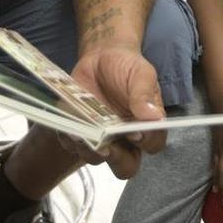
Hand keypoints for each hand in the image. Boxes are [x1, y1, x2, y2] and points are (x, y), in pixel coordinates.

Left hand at [67, 46, 166, 178]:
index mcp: (145, 126)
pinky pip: (71, 144)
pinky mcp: (79, 131)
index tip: (137, 133)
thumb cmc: (127, 67)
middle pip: (126, 166)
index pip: (153, 144)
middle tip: (108, 147)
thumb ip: (145, 93)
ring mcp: (100, 138)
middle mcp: (124, 139)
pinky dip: (69, 139)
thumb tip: (154, 117)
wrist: (101, 56)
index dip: (147, 143)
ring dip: (89, 151)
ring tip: (82, 136)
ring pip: (95, 159)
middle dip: (117, 160)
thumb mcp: (141, 73)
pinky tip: (68, 128)